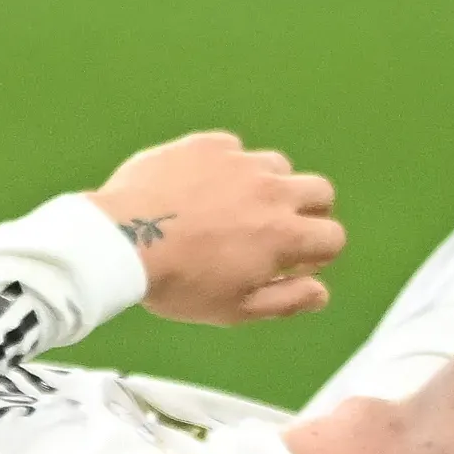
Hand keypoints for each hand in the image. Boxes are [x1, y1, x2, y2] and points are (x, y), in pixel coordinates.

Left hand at [86, 131, 344, 325]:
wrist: (120, 240)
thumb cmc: (177, 283)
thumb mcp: (236, 309)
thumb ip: (287, 300)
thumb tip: (322, 292)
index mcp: (284, 235)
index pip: (333, 236)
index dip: (317, 254)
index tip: (291, 262)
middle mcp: (270, 191)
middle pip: (319, 190)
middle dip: (308, 212)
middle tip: (274, 228)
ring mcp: (238, 162)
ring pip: (276, 165)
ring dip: (267, 185)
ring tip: (233, 207)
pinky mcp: (205, 144)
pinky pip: (232, 148)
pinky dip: (226, 166)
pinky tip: (200, 187)